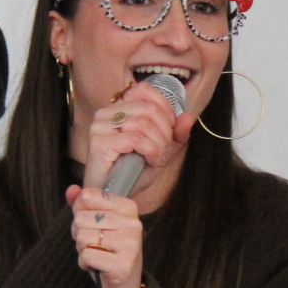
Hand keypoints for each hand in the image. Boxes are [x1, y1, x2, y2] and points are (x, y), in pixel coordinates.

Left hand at [67, 184, 143, 287]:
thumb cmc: (109, 252)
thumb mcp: (97, 225)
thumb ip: (84, 205)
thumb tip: (71, 189)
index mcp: (128, 208)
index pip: (87, 196)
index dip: (80, 212)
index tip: (93, 226)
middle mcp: (132, 224)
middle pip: (81, 218)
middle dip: (79, 234)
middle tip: (95, 245)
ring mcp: (130, 245)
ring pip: (82, 237)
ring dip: (82, 250)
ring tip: (97, 256)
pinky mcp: (122, 265)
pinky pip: (86, 255)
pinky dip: (85, 264)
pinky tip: (98, 267)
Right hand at [80, 78, 195, 195]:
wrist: (114, 196)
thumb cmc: (133, 172)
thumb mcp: (160, 149)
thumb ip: (175, 133)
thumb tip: (188, 116)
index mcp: (118, 109)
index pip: (144, 90)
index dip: (164, 108)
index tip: (169, 129)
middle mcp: (106, 113)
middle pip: (149, 109)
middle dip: (165, 132)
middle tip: (162, 150)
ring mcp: (100, 127)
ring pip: (144, 124)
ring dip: (158, 145)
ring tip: (155, 159)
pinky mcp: (99, 142)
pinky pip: (136, 139)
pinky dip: (151, 151)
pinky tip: (150, 162)